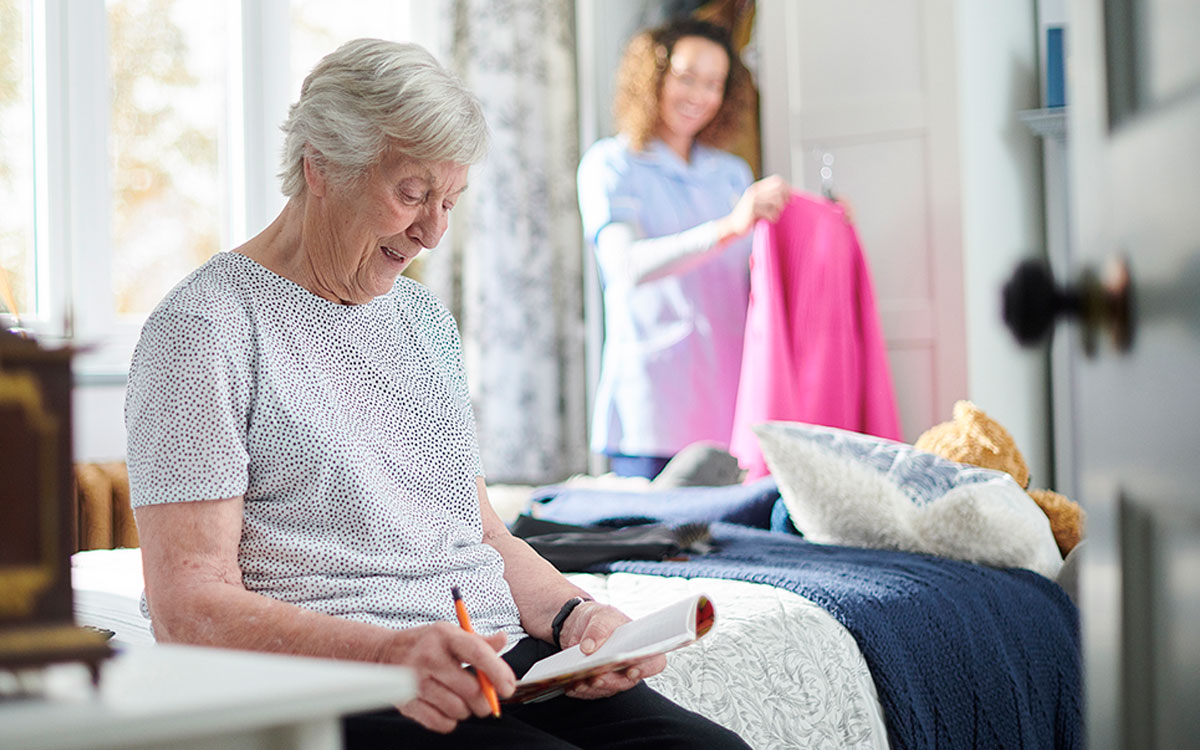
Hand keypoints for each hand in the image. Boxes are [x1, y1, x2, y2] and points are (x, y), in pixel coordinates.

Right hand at [384, 623, 514, 733]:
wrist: (385, 652)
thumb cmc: (426, 644)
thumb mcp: (451, 634)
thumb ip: (480, 641)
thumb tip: (503, 639)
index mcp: (445, 636)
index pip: (478, 653)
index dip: (498, 672)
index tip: (507, 688)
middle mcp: (429, 656)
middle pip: (470, 689)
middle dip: (485, 700)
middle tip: (485, 700)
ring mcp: (415, 680)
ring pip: (457, 709)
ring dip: (466, 710)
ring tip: (461, 700)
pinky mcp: (407, 701)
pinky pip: (440, 722)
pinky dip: (449, 721)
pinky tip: (446, 708)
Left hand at [556, 601, 666, 699]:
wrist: (580, 625)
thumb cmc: (599, 620)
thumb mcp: (601, 615)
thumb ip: (599, 628)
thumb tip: (590, 647)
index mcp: (639, 647)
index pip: (653, 662)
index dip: (645, 668)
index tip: (631, 670)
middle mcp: (629, 666)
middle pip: (626, 681)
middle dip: (610, 680)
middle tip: (597, 676)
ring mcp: (614, 678)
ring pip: (607, 689)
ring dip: (593, 687)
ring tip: (579, 680)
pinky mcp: (597, 685)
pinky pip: (591, 692)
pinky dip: (580, 689)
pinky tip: (570, 683)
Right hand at [724, 174, 790, 237]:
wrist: (733, 226)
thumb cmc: (749, 216)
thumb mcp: (759, 203)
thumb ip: (770, 197)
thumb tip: (790, 195)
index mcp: (757, 187)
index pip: (777, 180)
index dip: (786, 187)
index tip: (790, 199)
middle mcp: (755, 191)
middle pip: (779, 190)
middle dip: (784, 199)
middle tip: (782, 208)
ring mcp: (753, 199)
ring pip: (776, 201)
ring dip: (778, 211)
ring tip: (773, 216)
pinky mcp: (752, 209)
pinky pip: (770, 212)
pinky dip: (772, 218)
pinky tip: (768, 220)